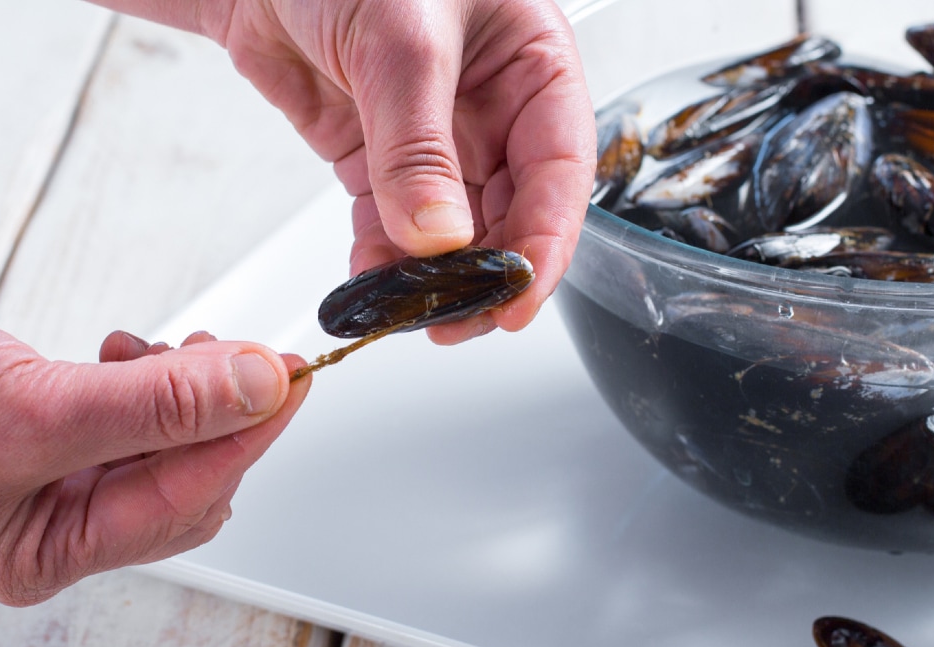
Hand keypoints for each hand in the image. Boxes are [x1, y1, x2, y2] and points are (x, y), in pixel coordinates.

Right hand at [0, 287, 307, 605]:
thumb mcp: (36, 407)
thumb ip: (156, 404)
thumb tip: (257, 388)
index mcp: (47, 553)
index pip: (184, 501)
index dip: (247, 438)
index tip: (292, 381)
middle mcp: (58, 524)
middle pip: (188, 479)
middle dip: (220, 417)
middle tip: (243, 358)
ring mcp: (59, 473)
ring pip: (171, 444)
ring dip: (190, 393)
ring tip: (171, 350)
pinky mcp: (60, 423)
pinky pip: (140, 413)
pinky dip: (153, 378)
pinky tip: (130, 350)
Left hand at [214, 0, 595, 342]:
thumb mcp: (400, 40)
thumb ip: (418, 145)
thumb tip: (439, 236)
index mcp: (532, 67)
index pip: (558, 170)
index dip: (545, 242)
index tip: (517, 297)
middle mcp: (494, 110)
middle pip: (512, 214)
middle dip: (487, 274)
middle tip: (460, 318)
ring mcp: (437, 141)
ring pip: (454, 234)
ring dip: (435, 280)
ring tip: (411, 311)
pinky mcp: (381, 162)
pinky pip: (394, 227)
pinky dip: (384, 263)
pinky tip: (374, 285)